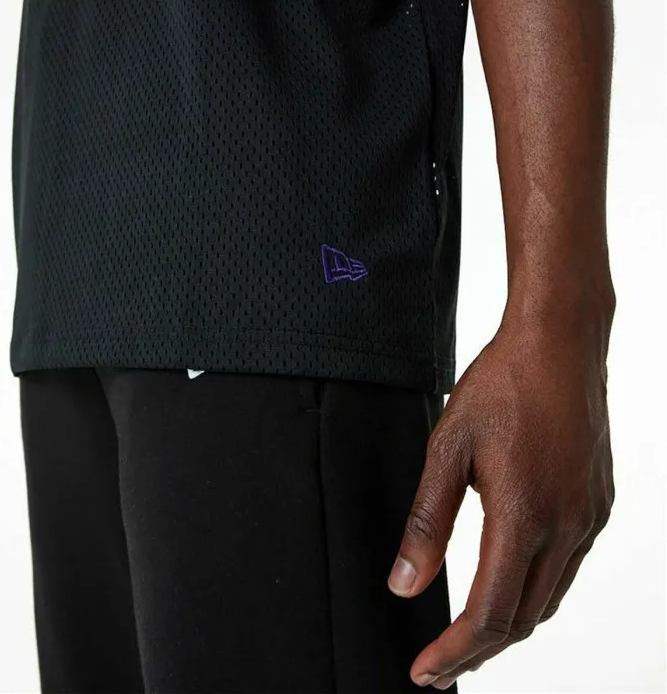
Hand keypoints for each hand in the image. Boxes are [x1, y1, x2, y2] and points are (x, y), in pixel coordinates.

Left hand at [388, 314, 613, 688]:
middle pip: (522, 618)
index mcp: (525, 516)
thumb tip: (404, 586)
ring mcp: (590, 516)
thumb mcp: (448, 450)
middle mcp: (567, 526)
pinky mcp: (598, 502)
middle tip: (440, 664)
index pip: (488, 614)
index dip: (453, 652)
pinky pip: (566, 566)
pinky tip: (508, 580)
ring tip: (468, 634)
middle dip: (478, 650)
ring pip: (547, 598)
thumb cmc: (501, 386)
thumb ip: (427, 523)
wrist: (559, 342)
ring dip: (506, 624)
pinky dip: (533, 590)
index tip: (424, 672)